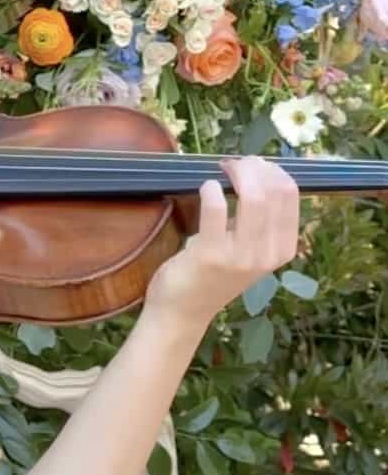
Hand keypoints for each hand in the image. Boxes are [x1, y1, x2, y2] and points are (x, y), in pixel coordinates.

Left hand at [142, 156, 300, 335]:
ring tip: (221, 171)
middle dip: (254, 167)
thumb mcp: (250, 249)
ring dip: (236, 173)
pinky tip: (207, 187)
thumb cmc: (214, 273)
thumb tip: (258, 172)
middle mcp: (268, 255)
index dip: (272, 170)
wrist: (184, 310)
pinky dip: (211, 189)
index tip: (254, 165)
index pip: (291, 194)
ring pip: (253, 197)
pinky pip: (216, 208)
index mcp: (283, 249)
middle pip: (274, 191)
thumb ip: (259, 219)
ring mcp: (241, 257)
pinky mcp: (210, 255)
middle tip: (234, 164)